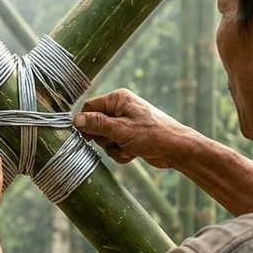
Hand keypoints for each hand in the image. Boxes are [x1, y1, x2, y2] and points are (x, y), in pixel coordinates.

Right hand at [73, 89, 192, 168]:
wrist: (176, 149)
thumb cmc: (152, 134)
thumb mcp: (121, 129)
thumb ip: (97, 124)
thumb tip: (76, 120)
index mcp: (118, 99)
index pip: (89, 107)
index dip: (85, 123)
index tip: (85, 137)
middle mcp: (120, 109)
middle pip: (95, 125)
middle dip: (104, 139)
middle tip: (116, 142)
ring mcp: (125, 123)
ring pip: (105, 139)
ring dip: (113, 148)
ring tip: (128, 148)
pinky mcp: (129, 136)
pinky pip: (115, 146)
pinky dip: (121, 153)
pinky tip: (133, 153)